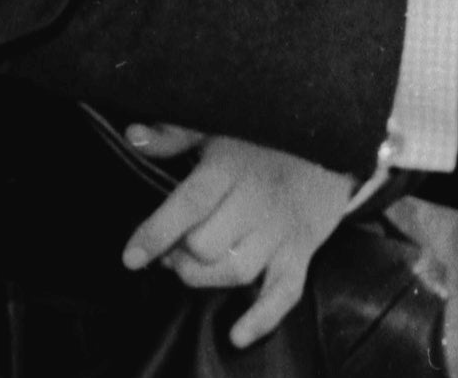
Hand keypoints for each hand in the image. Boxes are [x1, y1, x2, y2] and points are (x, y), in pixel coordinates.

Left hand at [119, 127, 363, 346]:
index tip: (130, 257)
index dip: (156, 233)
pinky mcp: (302, 252)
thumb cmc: (261, 135)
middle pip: (208, 245)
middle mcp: (255, 202)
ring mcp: (281, 231)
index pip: (189, 205)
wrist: (326, 141)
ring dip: (204, 278)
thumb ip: (173, 134)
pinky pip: (285, 293)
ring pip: (237, 271)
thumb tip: (133, 135)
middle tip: (167, 252)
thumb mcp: (215, 124)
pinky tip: (237, 334)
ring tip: (187, 269)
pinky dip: (262, 318)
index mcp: (229, 169)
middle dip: (177, 255)